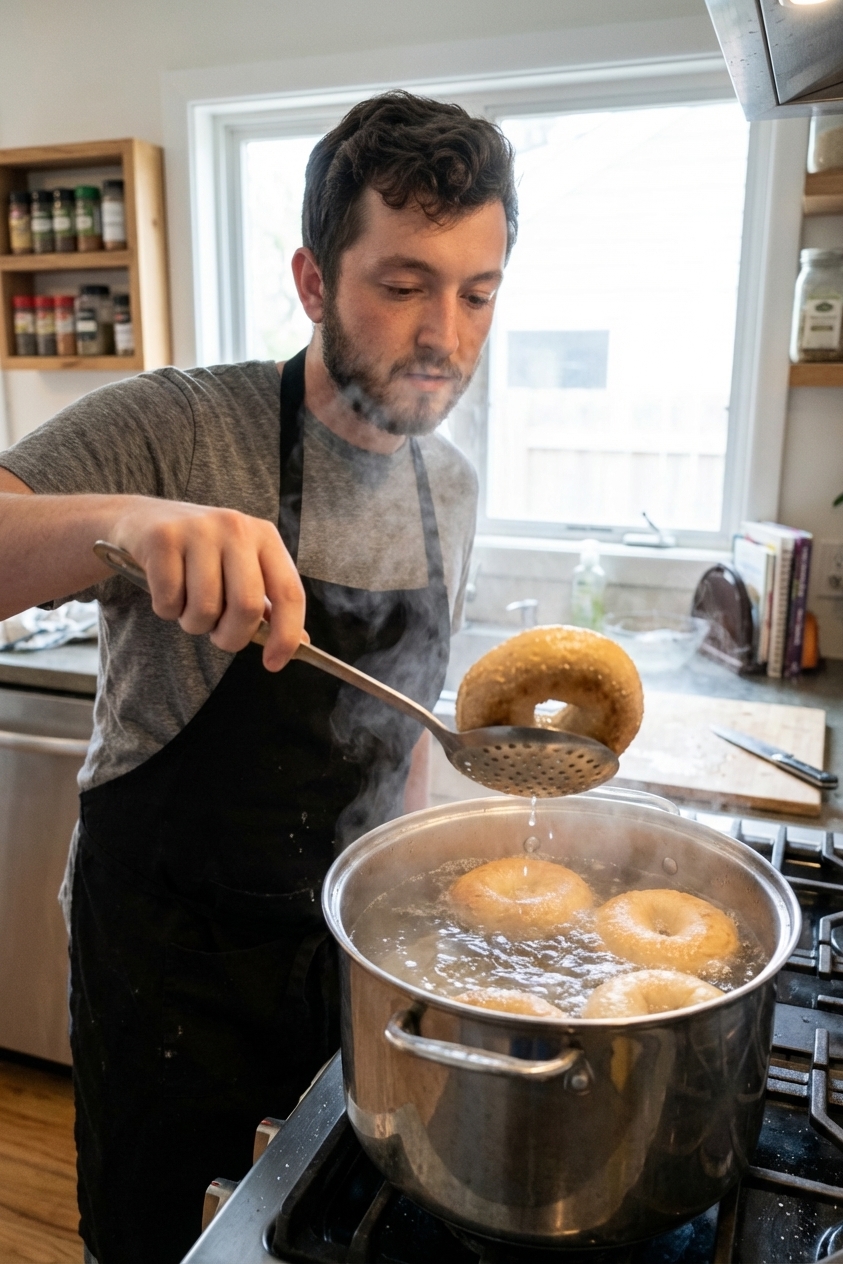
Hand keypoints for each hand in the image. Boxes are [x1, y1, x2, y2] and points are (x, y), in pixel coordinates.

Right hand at [110, 499, 303, 670]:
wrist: (142, 519)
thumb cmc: (199, 554)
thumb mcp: (240, 568)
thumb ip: (269, 604)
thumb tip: (302, 644)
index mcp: (265, 537)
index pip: (290, 592)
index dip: (286, 635)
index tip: (274, 664)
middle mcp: (236, 528)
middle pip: (247, 606)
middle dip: (232, 637)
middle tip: (219, 636)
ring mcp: (199, 530)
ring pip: (205, 608)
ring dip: (194, 624)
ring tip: (188, 606)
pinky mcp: (163, 538)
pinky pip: (169, 600)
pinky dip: (166, 610)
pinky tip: (167, 591)